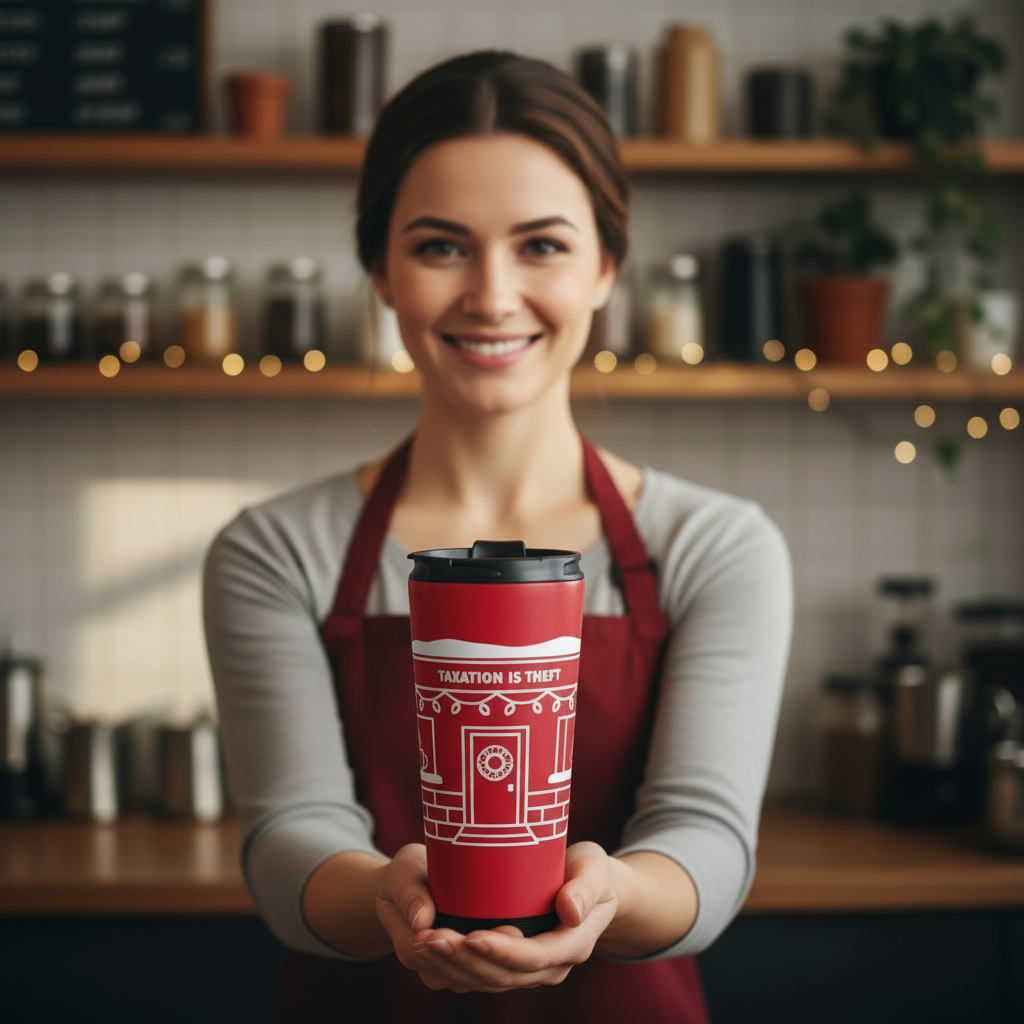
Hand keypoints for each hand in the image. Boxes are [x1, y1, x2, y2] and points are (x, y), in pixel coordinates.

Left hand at [385, 841, 619, 993]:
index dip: (502, 952)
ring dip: (453, 967)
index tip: (472, 936)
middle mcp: (551, 966)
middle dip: (465, 961)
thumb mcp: (595, 871)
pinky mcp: (512, 963)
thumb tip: (570, 911)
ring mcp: (531, 969)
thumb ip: (586, 888)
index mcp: (573, 945)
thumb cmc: (592, 872)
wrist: (591, 886)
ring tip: (421, 943)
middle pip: (504, 974)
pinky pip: (482, 974)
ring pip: (488, 979)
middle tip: (431, 938)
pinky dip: (453, 967)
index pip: (534, 957)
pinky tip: (428, 950)